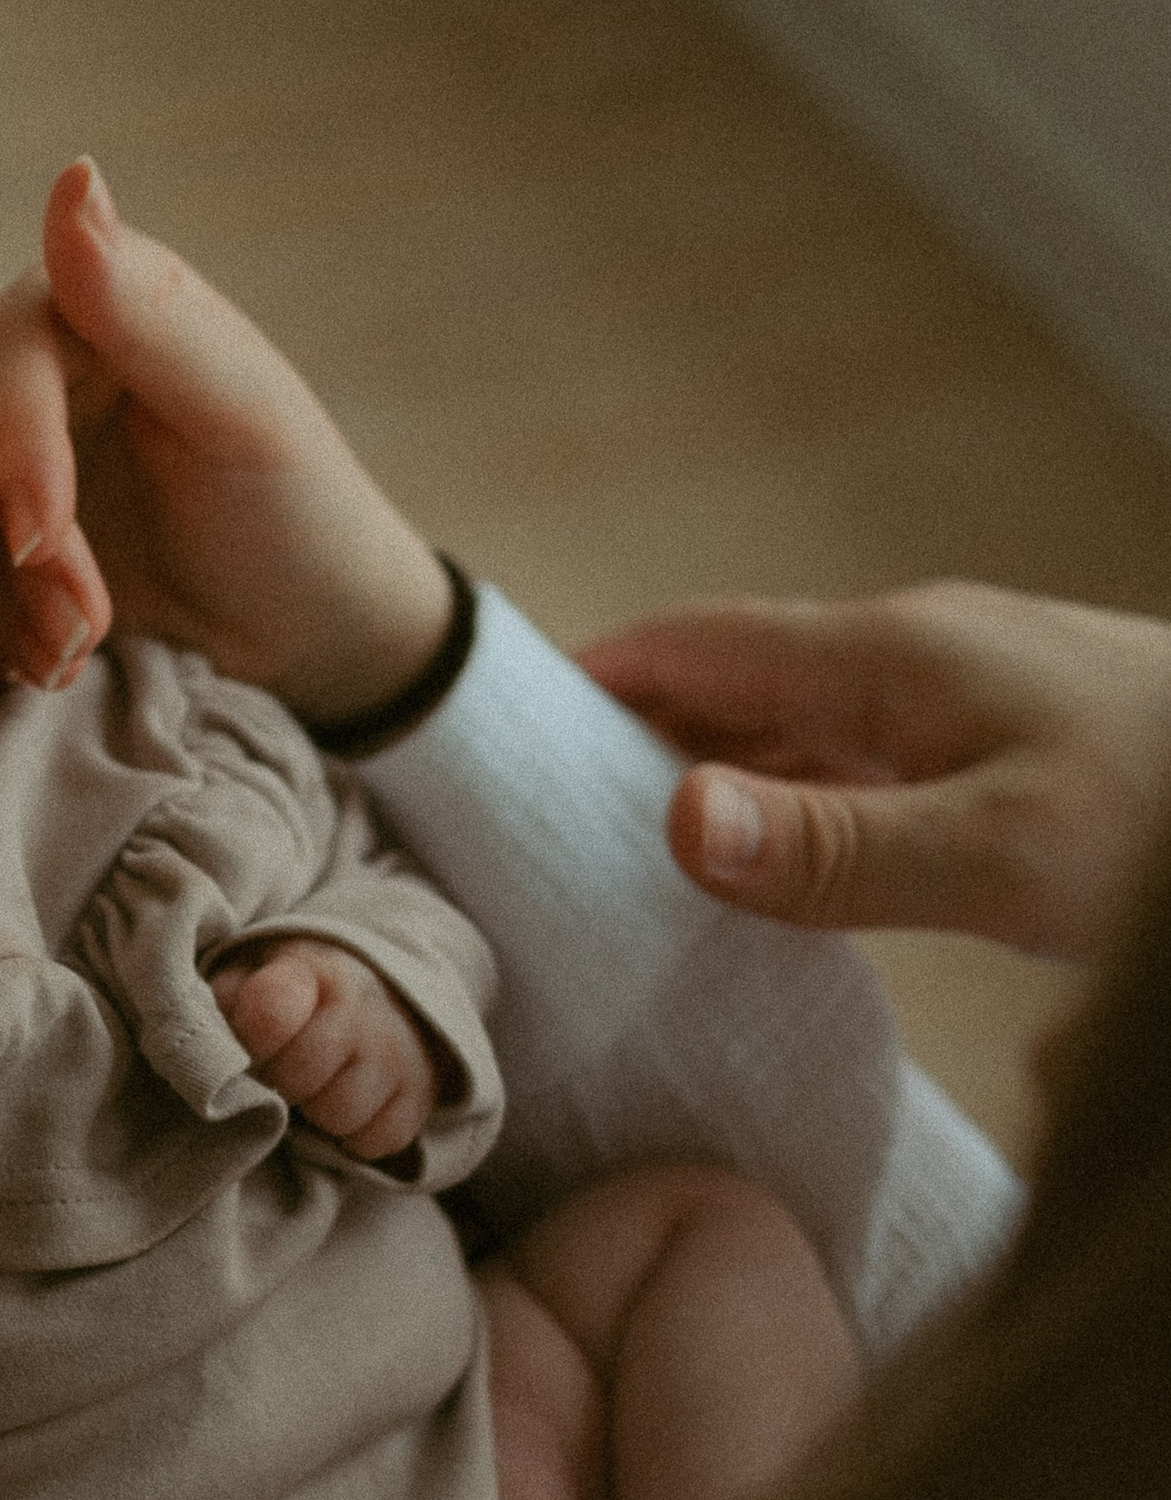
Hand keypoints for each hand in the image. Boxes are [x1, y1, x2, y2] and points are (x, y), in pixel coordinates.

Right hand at [0, 157, 454, 725]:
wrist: (314, 637)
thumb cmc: (299, 510)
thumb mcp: (240, 410)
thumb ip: (147, 307)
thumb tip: (73, 177)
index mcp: (93, 312)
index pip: (9, 361)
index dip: (20, 452)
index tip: (45, 539)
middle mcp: (40, 380)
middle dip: (22, 553)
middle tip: (82, 630)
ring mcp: (17, 468)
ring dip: (9, 606)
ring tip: (76, 661)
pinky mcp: (8, 549)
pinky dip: (3, 635)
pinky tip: (56, 670)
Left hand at [213, 939, 437, 1160]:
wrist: (382, 990)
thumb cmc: (296, 992)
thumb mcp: (251, 975)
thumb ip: (222, 1001)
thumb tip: (212, 1048)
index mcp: (310, 968)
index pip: (269, 1013)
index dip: (249, 1043)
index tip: (251, 1046)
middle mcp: (363, 1003)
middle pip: (298, 1078)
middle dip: (279, 1083)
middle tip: (280, 1071)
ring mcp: (398, 1048)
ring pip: (338, 1115)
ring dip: (316, 1113)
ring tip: (315, 1087)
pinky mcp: (423, 1091)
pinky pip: (374, 1142)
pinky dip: (354, 1136)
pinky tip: (346, 1104)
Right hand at [580, 580, 1170, 958]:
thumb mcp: (997, 854)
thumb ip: (831, 847)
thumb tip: (676, 819)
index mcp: (885, 657)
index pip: (692, 644)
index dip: (590, 681)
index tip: (501, 732)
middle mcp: (910, 652)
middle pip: (732, 679)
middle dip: (632, 736)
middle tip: (546, 818)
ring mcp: (958, 687)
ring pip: (794, 718)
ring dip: (712, 770)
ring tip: (632, 849)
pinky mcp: (999, 730)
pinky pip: (854, 752)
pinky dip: (788, 793)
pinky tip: (779, 855)